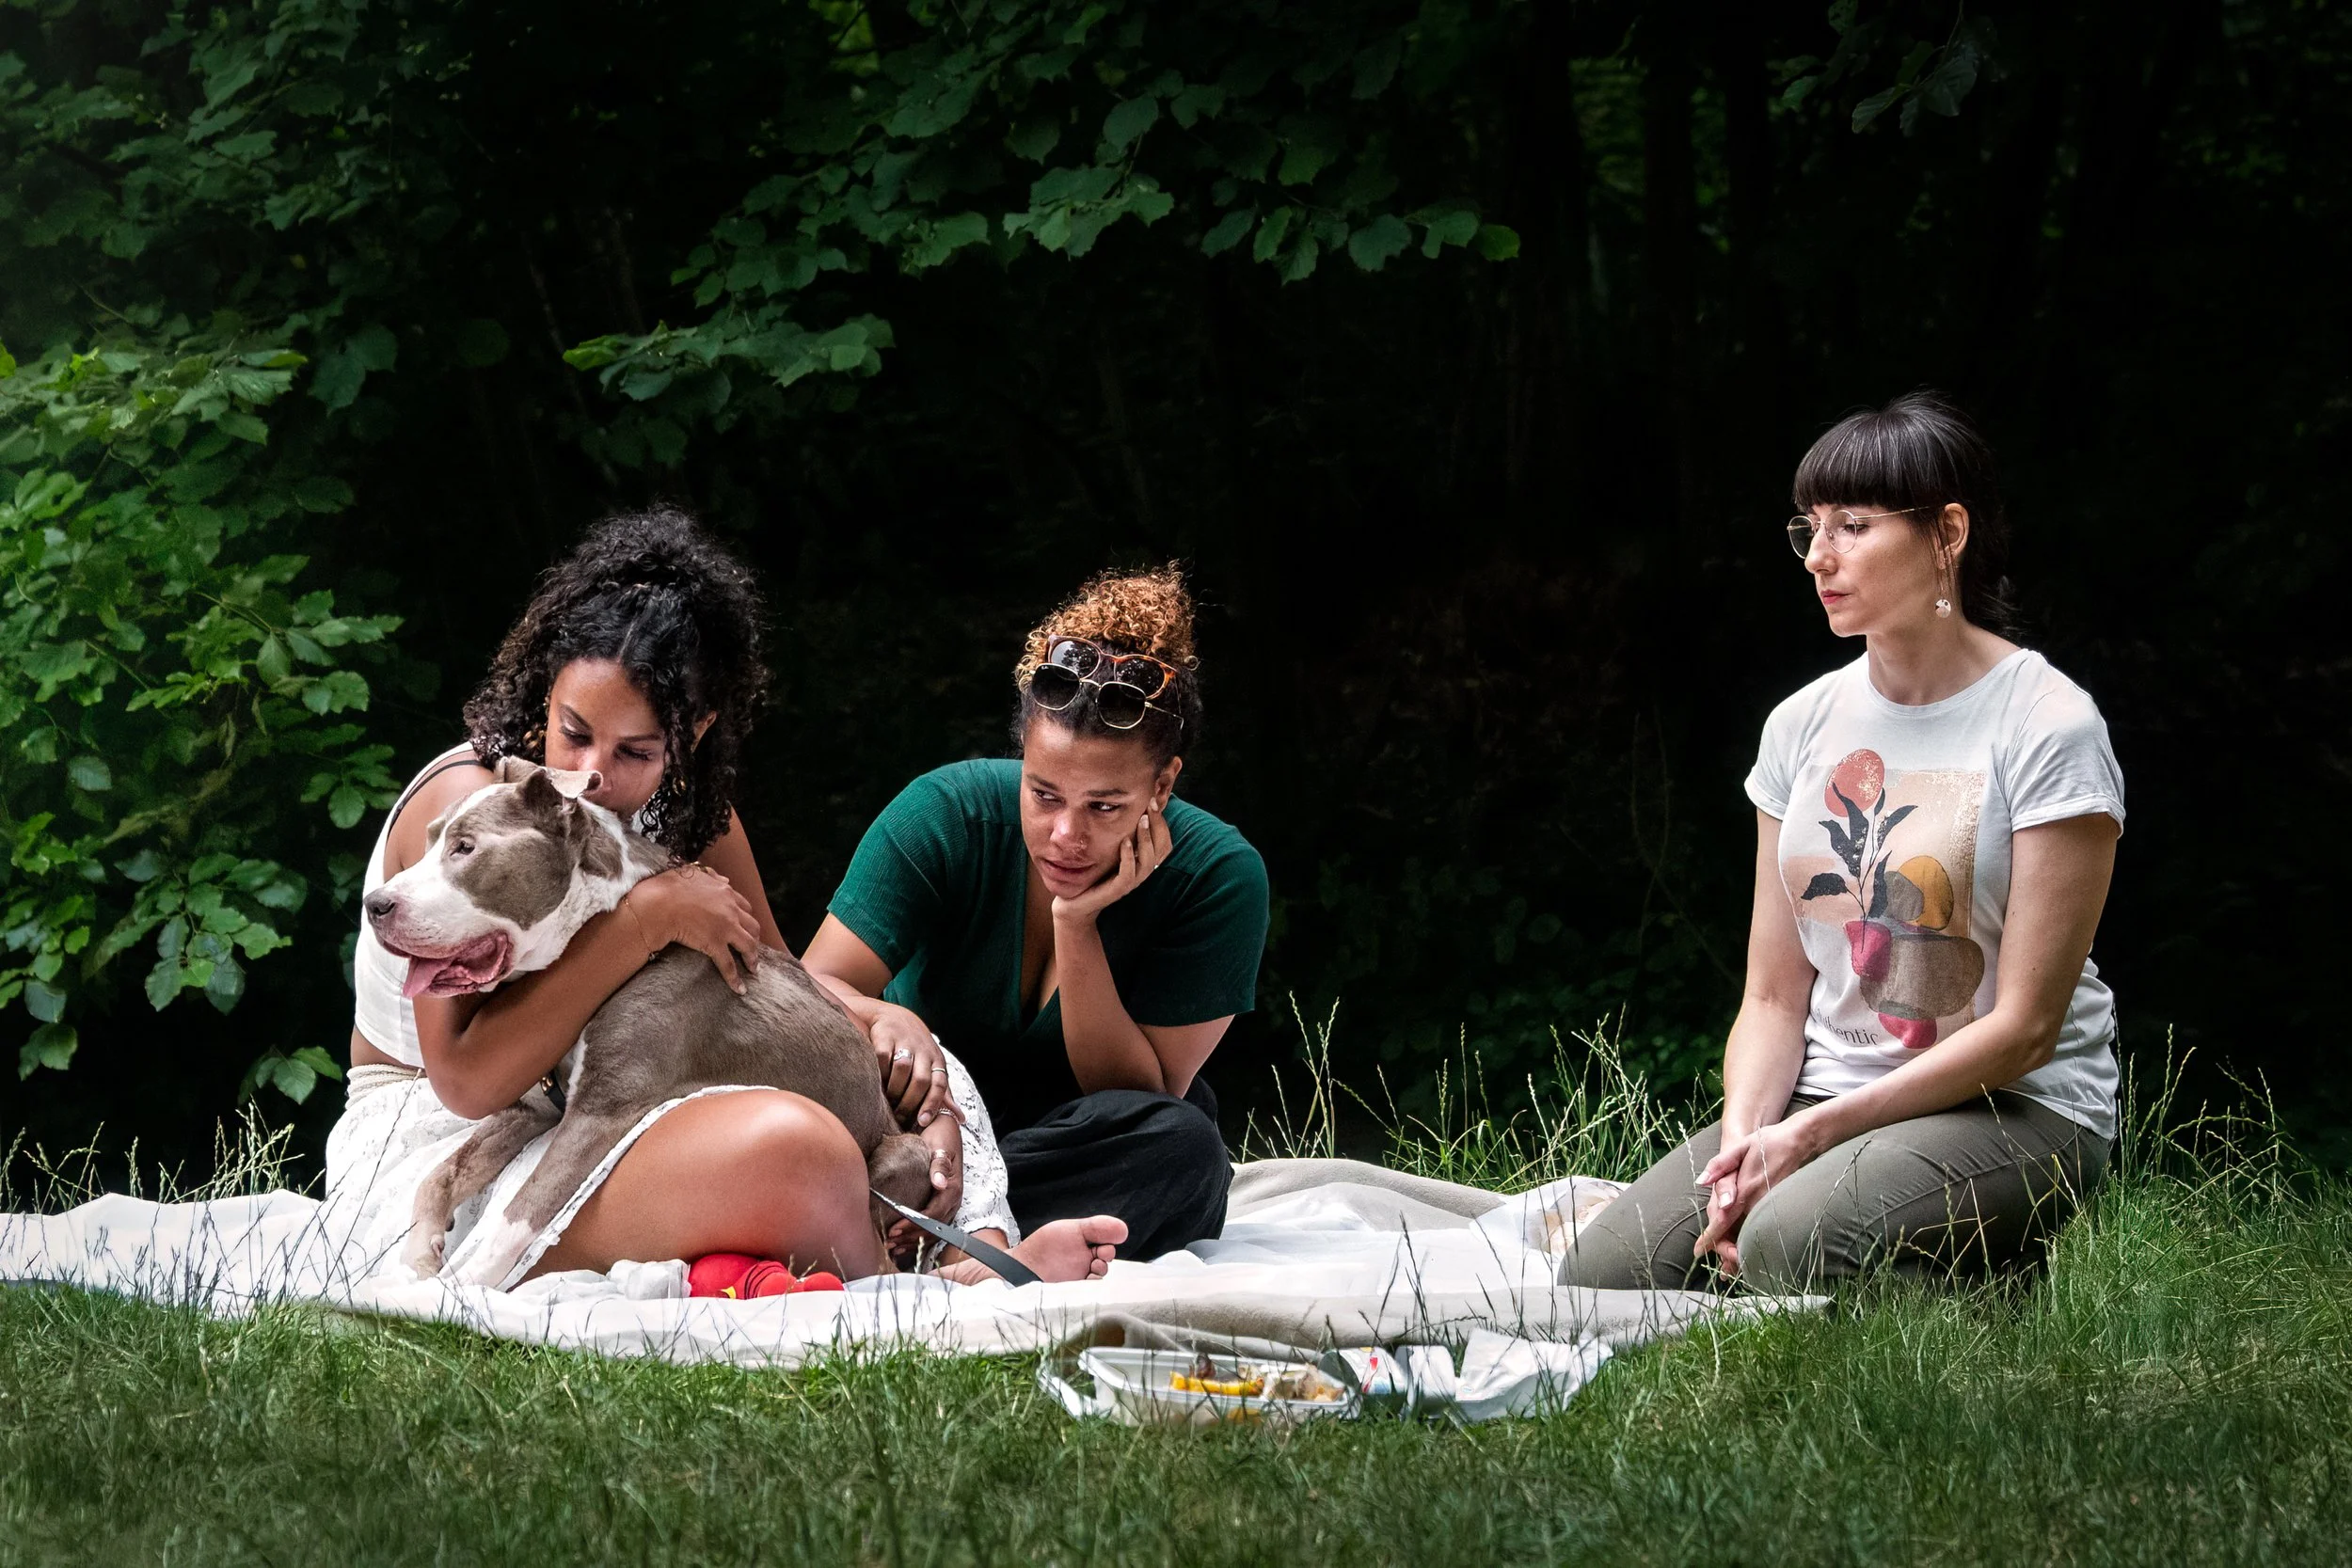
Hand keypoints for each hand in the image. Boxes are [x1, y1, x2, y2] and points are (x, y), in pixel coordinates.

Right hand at [624, 863, 761, 993]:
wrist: (659, 903)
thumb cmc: (668, 886)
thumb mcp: (692, 873)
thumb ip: (710, 876)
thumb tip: (723, 879)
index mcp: (725, 892)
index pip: (744, 906)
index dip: (746, 918)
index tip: (746, 925)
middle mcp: (731, 909)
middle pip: (752, 926)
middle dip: (755, 938)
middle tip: (753, 948)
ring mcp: (725, 928)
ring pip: (748, 945)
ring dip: (753, 958)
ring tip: (753, 969)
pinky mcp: (715, 944)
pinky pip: (729, 965)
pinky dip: (735, 978)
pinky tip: (740, 988)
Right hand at [869, 1003, 951, 1126]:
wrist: (894, 1016)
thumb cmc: (916, 1049)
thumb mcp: (933, 1068)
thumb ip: (943, 1093)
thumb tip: (961, 1118)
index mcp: (936, 1060)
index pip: (939, 1084)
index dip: (932, 1104)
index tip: (922, 1121)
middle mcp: (923, 1050)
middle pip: (920, 1080)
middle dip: (910, 1102)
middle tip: (900, 1117)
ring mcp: (904, 1042)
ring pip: (902, 1069)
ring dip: (894, 1089)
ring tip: (888, 1103)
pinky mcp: (885, 1036)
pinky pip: (883, 1058)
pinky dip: (880, 1072)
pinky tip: (876, 1082)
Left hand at [886, 1115, 965, 1253]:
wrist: (946, 1129)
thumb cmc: (940, 1135)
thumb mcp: (940, 1145)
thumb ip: (939, 1164)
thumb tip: (939, 1183)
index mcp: (953, 1188)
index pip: (933, 1214)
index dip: (914, 1225)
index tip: (894, 1230)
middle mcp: (954, 1200)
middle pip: (934, 1227)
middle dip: (911, 1237)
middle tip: (888, 1242)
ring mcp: (950, 1204)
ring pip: (934, 1231)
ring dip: (913, 1241)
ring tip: (892, 1247)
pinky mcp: (943, 1205)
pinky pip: (933, 1227)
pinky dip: (918, 1237)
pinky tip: (903, 1242)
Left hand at [1049, 804, 1170, 924]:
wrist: (1074, 904)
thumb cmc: (1093, 873)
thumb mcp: (1109, 850)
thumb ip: (1120, 834)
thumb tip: (1124, 807)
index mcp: (1142, 862)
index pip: (1163, 842)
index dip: (1162, 822)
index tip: (1154, 800)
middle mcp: (1140, 872)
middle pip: (1161, 849)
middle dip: (1158, 825)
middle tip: (1152, 804)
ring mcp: (1130, 883)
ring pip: (1148, 861)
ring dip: (1146, 839)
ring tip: (1141, 820)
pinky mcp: (1117, 890)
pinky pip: (1129, 874)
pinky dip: (1129, 857)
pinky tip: (1125, 842)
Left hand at [1692, 1118, 1814, 1273]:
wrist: (1804, 1140)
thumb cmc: (1769, 1141)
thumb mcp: (1740, 1146)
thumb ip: (1720, 1165)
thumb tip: (1701, 1181)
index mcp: (1744, 1189)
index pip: (1723, 1220)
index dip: (1710, 1238)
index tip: (1698, 1252)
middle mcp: (1759, 1202)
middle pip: (1739, 1234)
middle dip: (1728, 1253)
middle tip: (1721, 1273)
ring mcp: (1773, 1205)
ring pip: (1754, 1234)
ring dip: (1743, 1252)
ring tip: (1733, 1272)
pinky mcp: (1784, 1207)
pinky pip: (1766, 1228)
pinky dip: (1758, 1241)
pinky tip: (1754, 1251)